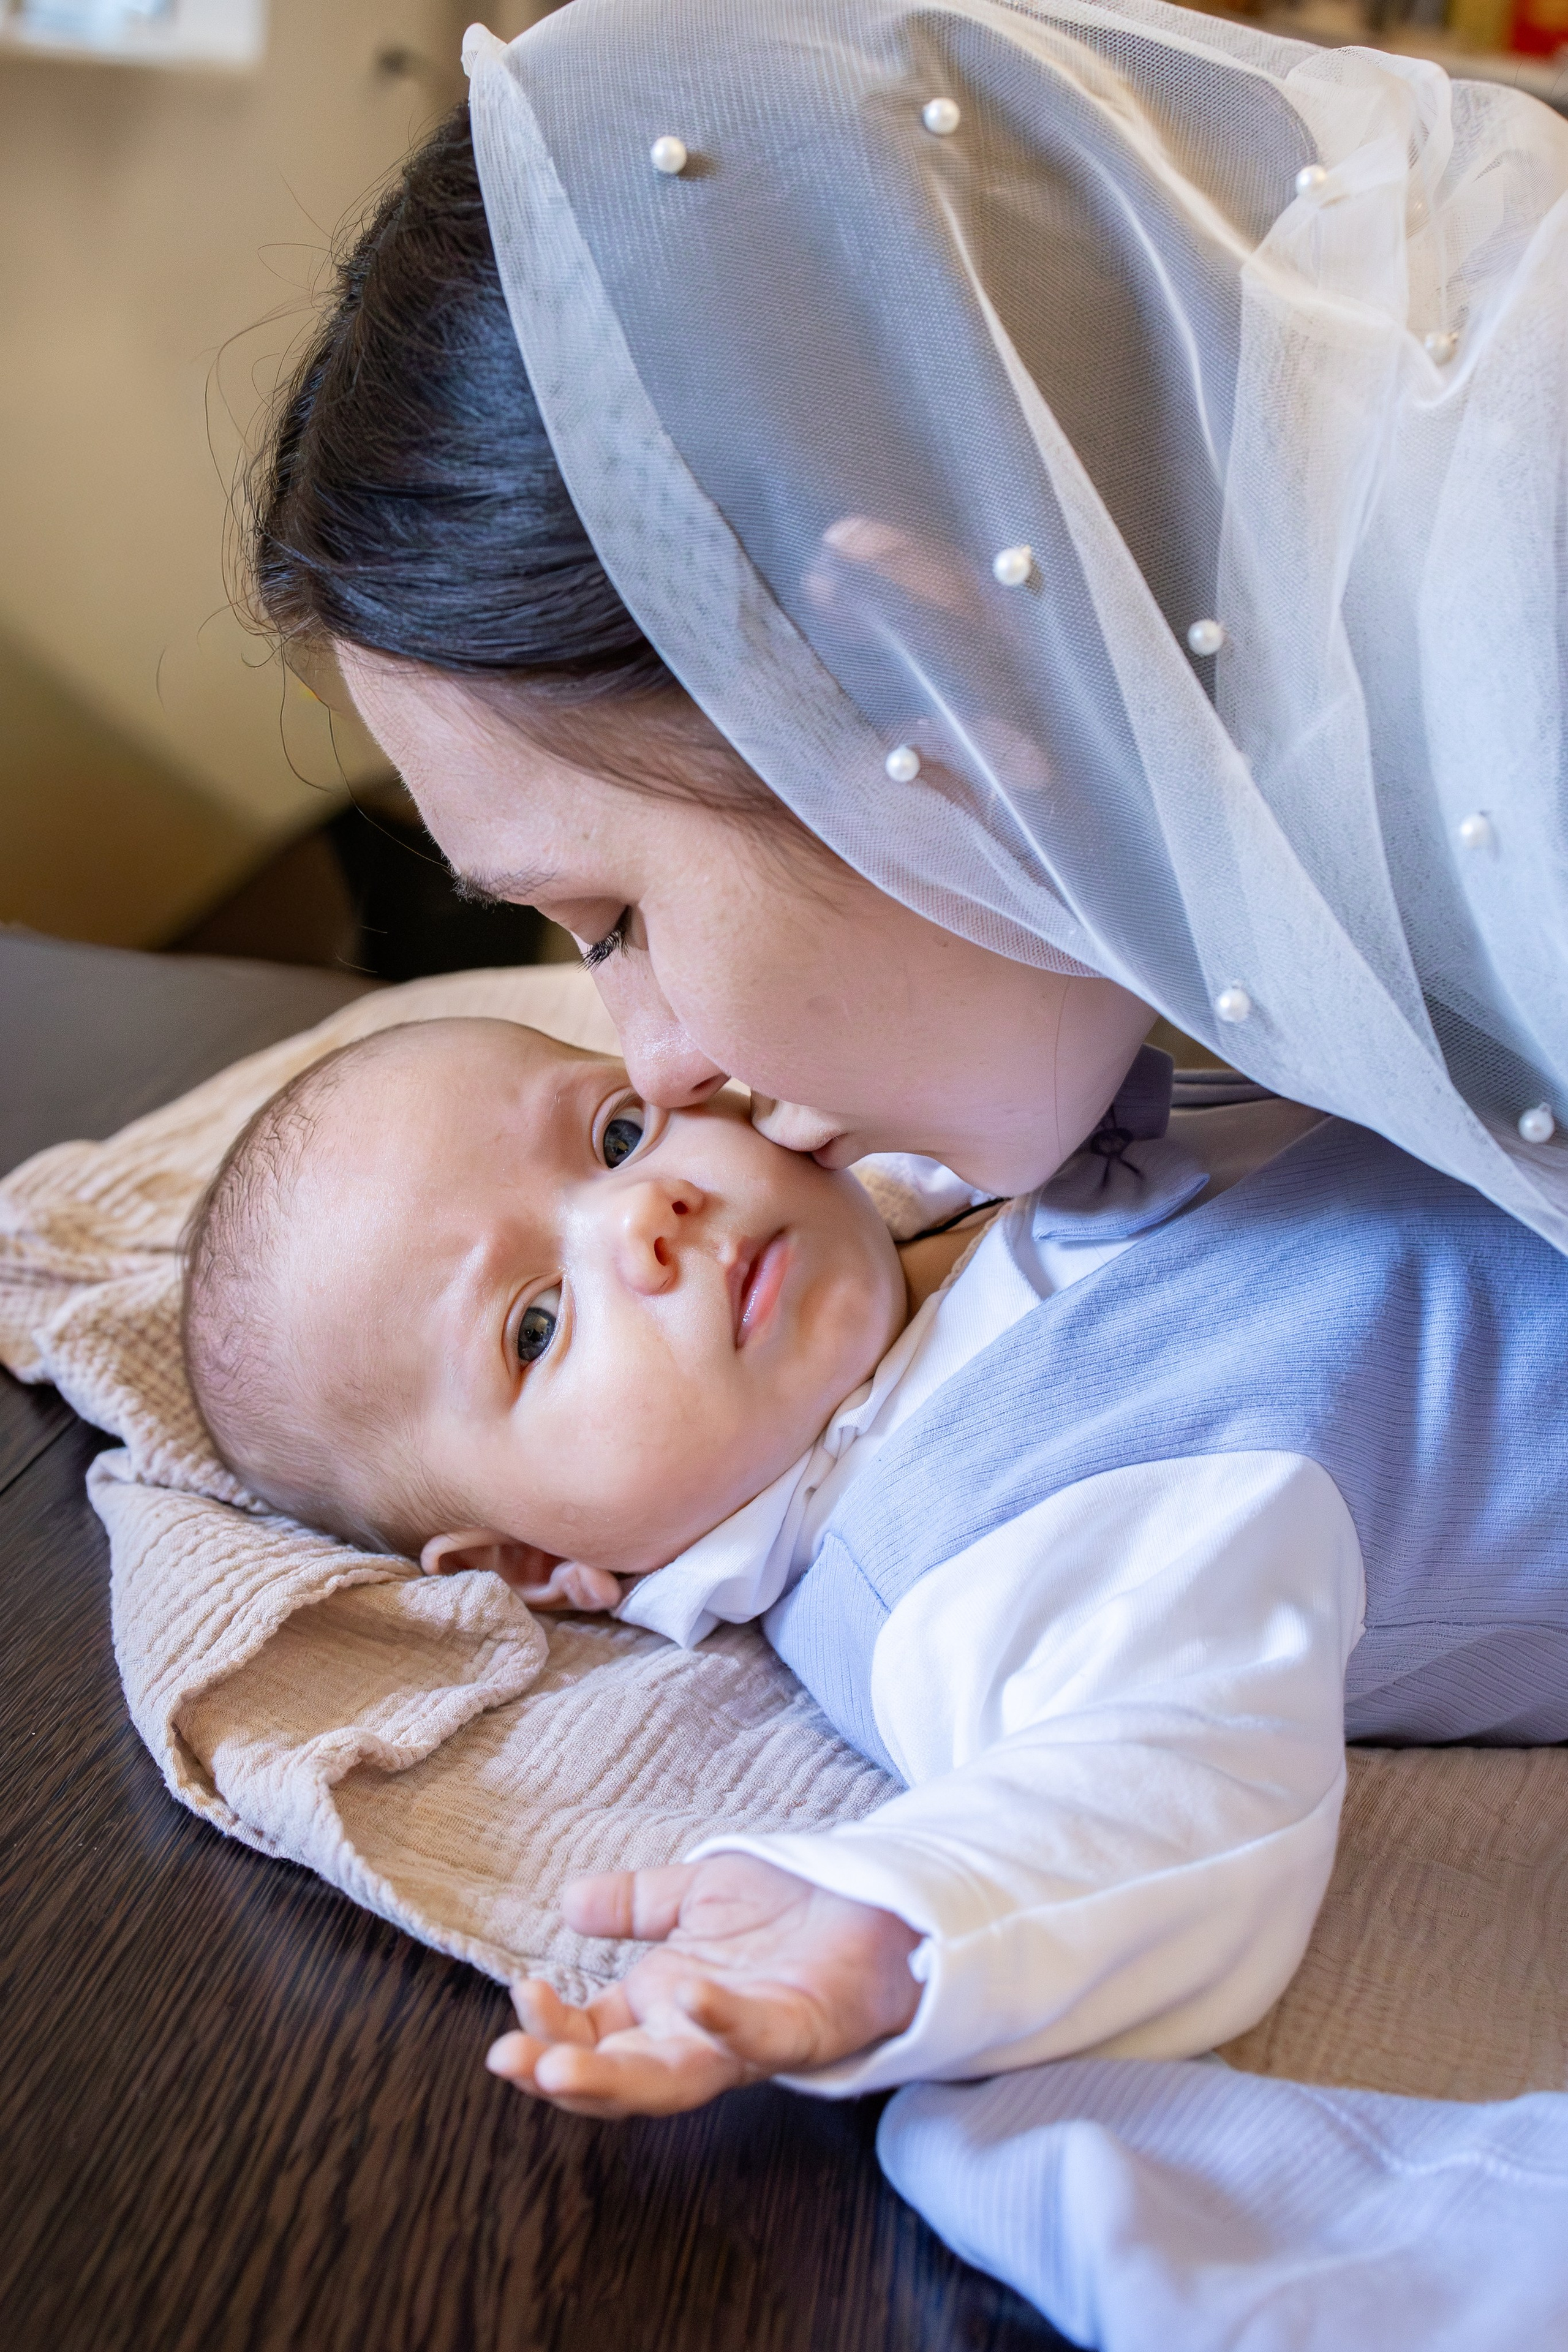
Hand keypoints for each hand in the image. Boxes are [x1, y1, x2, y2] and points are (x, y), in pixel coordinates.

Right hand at [486, 1853, 922, 2118]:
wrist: (879, 1898)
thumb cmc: (791, 1903)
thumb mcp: (698, 1891)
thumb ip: (636, 1904)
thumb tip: (568, 1903)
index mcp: (665, 2008)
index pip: (592, 2036)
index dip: (551, 2025)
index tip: (520, 1994)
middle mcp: (698, 2036)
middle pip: (621, 2077)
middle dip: (562, 2076)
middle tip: (512, 2060)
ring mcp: (747, 2037)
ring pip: (677, 2080)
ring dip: (616, 2079)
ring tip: (562, 2065)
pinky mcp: (802, 2026)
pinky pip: (757, 2036)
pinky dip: (722, 2022)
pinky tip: (686, 1997)